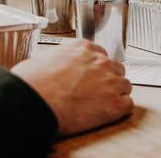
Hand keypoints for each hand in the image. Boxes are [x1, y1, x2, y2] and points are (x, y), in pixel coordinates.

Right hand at [11, 39, 132, 135]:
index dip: (97, 67)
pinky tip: (109, 113)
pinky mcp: (115, 103)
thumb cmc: (33, 81)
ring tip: (103, 103)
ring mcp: (110, 80)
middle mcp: (100, 60)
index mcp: (83, 47)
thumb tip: (51, 68)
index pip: (100, 54)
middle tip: (97, 90)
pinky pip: (127, 105)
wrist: (37, 100)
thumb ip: (57, 59)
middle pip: (115, 67)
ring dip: (116, 93)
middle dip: (108, 78)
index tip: (92, 75)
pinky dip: (120, 110)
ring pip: (124, 85)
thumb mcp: (44, 59)